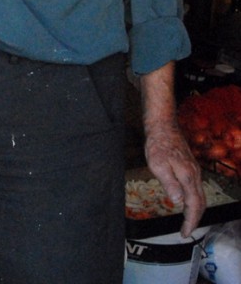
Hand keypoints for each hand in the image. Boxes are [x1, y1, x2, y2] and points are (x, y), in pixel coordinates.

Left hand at [144, 119, 204, 235]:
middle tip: (186, 231)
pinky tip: (186, 202)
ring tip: (186, 221)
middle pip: (201, 203)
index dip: (190, 221)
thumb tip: (178, 202)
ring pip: (200, 196)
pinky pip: (196, 188)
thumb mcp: (158, 165)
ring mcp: (194, 171)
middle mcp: (195, 175)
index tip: (184, 233)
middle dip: (195, 219)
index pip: (194, 205)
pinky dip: (194, 200)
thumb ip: (169, 184)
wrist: (163, 126)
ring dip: (195, 210)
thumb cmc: (158, 144)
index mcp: (188, 177)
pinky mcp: (191, 167)